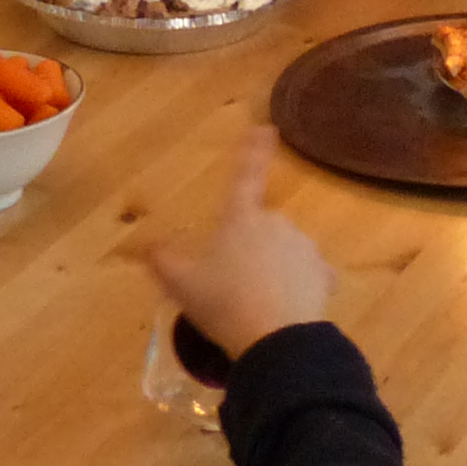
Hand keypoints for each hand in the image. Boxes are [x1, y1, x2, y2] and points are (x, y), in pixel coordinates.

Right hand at [140, 126, 331, 359]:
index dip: (253, 151)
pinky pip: (307, 276)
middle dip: (249, 247)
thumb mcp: (181, 285)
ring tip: (256, 304)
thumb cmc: (224, 303)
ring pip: (284, 251)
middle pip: (260, 226)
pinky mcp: (323, 274)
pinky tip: (286, 308)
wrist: (276, 338)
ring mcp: (304, 247)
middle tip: (231, 283)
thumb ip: (161, 261)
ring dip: (273, 268)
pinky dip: (298, 287)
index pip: (245, 177)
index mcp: (240, 218)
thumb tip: (143, 245)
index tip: (267, 127)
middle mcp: (276, 223)